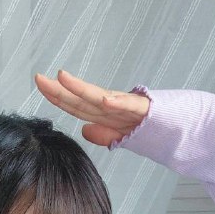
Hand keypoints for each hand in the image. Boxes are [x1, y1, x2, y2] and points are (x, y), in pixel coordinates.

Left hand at [34, 69, 149, 146]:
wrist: (176, 128)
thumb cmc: (148, 129)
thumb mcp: (120, 135)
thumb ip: (102, 134)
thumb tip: (84, 130)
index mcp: (104, 113)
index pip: (76, 105)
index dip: (57, 96)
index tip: (40, 85)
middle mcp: (111, 106)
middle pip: (81, 99)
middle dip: (59, 89)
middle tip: (38, 78)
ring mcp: (126, 107)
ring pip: (99, 97)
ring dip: (81, 88)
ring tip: (62, 78)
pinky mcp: (142, 110)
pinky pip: (128, 106)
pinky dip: (116, 103)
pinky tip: (104, 100)